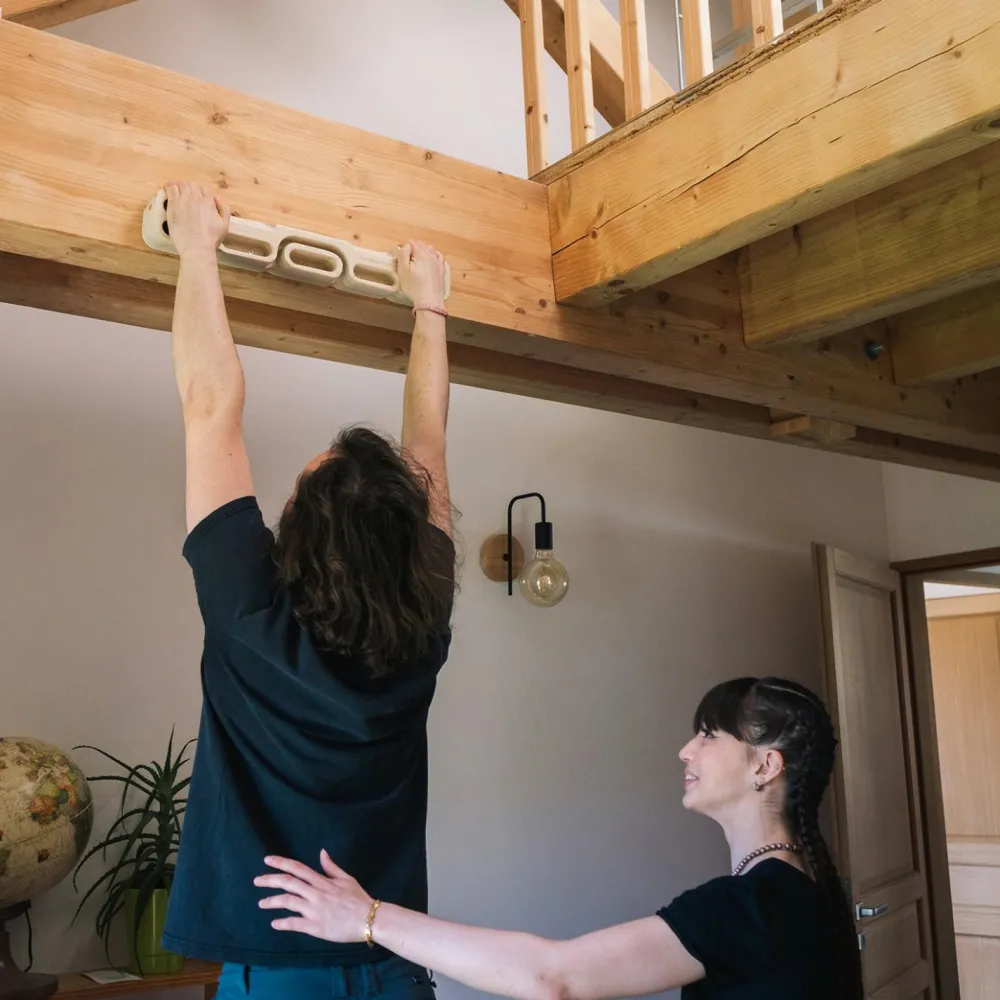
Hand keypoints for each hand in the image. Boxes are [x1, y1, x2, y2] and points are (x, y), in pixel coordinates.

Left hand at [165, 182, 230, 258]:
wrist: (197, 247)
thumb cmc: (211, 239)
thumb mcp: (225, 226)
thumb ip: (224, 210)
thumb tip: (217, 199)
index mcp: (209, 202)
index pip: (205, 189)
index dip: (201, 192)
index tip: (198, 197)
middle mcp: (196, 198)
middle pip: (192, 185)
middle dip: (190, 188)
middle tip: (186, 194)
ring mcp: (184, 200)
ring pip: (181, 184)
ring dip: (179, 185)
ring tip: (176, 189)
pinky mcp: (173, 204)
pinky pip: (170, 189)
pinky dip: (169, 187)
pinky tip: (167, 188)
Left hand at [255, 851, 372, 941]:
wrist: (368, 919)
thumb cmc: (358, 898)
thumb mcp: (347, 878)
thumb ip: (331, 867)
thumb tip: (321, 852)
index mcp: (322, 881)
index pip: (297, 868)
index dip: (281, 863)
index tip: (267, 860)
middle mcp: (315, 893)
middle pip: (288, 883)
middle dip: (270, 880)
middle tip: (256, 880)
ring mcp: (314, 910)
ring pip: (288, 902)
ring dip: (272, 901)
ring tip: (262, 903)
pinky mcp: (315, 927)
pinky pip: (294, 924)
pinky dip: (283, 923)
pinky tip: (274, 923)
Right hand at [397, 241, 446, 309]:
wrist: (430, 300)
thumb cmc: (413, 286)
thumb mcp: (403, 270)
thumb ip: (403, 255)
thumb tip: (406, 245)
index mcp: (420, 254)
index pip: (411, 243)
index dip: (405, 247)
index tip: (401, 255)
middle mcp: (430, 255)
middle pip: (421, 245)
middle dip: (414, 248)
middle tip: (408, 257)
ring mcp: (438, 262)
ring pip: (431, 249)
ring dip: (424, 250)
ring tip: (418, 257)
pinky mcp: (442, 269)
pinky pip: (439, 256)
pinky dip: (434, 254)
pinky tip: (432, 258)